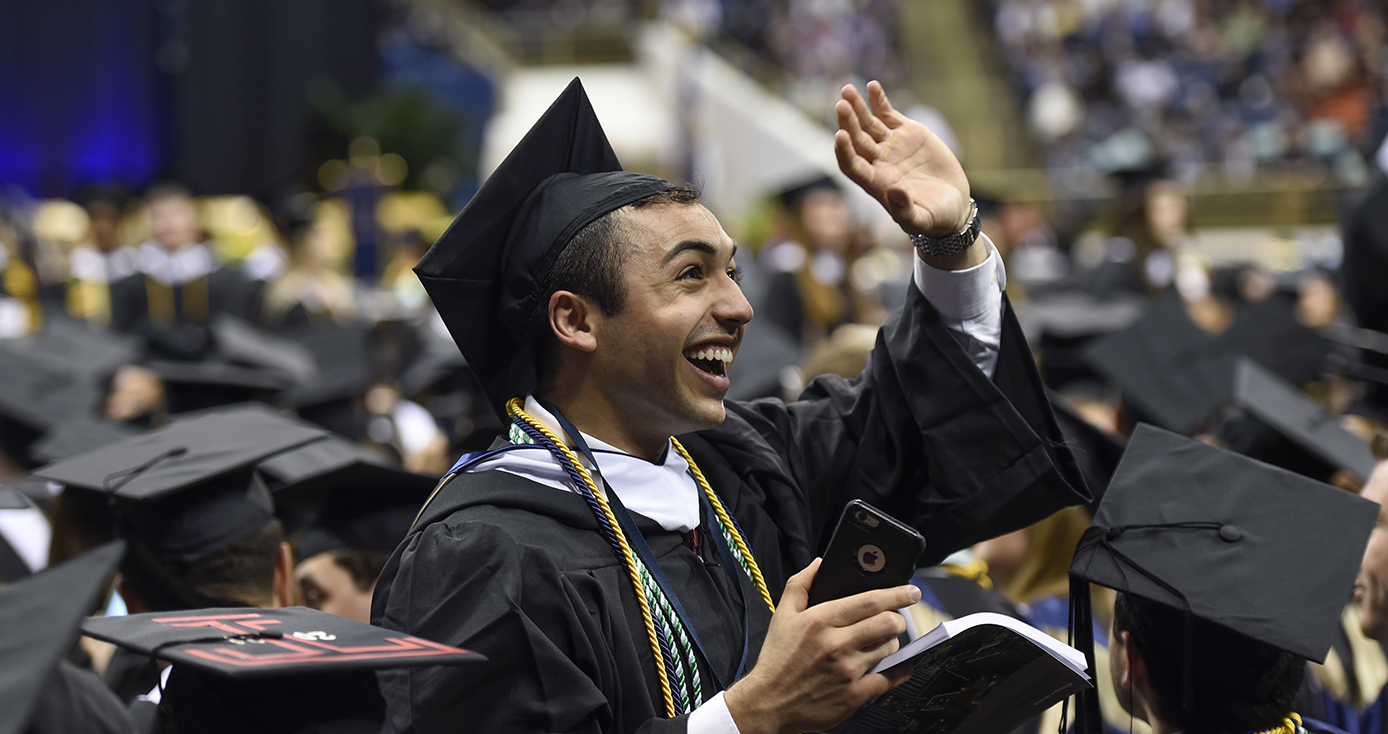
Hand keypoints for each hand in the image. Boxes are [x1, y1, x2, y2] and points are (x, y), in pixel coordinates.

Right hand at [724, 559, 919, 733]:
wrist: (768, 703)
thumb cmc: (777, 660)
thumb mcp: (782, 615)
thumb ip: (800, 584)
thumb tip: (819, 564)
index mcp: (820, 620)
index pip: (869, 601)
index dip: (896, 594)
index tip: (910, 591)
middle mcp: (836, 644)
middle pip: (887, 623)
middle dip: (898, 619)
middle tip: (896, 619)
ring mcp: (846, 671)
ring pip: (889, 648)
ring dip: (892, 643)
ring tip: (882, 643)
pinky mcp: (853, 695)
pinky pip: (889, 678)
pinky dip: (899, 671)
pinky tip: (898, 667)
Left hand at [833, 82, 970, 239]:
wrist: (952, 204)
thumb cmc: (934, 218)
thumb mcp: (921, 220)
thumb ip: (905, 210)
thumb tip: (894, 192)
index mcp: (876, 183)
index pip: (852, 165)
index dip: (844, 151)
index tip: (839, 135)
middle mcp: (879, 162)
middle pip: (856, 140)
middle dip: (848, 123)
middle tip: (841, 104)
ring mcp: (891, 146)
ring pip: (868, 124)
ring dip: (857, 107)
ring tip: (847, 89)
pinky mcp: (907, 133)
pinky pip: (888, 115)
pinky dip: (879, 101)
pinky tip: (872, 86)